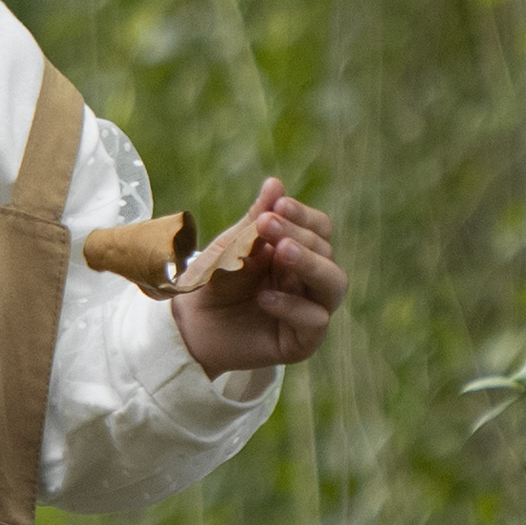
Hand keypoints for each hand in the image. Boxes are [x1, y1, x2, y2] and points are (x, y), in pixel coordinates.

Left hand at [171, 179, 343, 381]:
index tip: (278, 205)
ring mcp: (310, 310)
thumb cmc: (215, 280)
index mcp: (299, 252)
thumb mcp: (232, 245)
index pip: (320, 228)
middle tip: (267, 225)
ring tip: (282, 252)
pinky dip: (293, 305)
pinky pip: (315, 320)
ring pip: (334, 284)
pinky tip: (265, 297)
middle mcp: (310, 280)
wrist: (192, 324)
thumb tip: (275, 183)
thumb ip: (255, 219)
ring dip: (311, 264)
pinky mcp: (302, 341)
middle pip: (327, 251)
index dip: (303, 215)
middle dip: (300, 235)